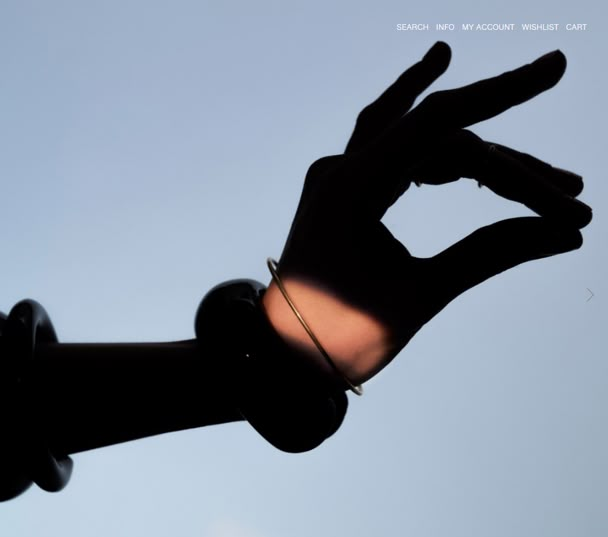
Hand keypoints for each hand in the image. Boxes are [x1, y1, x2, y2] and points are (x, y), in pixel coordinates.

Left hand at [264, 42, 591, 385]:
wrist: (284, 354)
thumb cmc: (340, 335)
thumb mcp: (418, 295)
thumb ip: (490, 253)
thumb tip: (566, 232)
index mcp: (351, 189)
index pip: (436, 122)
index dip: (500, 94)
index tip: (554, 69)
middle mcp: (341, 170)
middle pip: (438, 135)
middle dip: (508, 160)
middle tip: (569, 189)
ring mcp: (340, 177)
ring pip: (421, 142)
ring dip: (483, 160)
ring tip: (546, 185)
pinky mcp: (346, 191)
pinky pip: (399, 154)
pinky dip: (443, 157)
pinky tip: (475, 158)